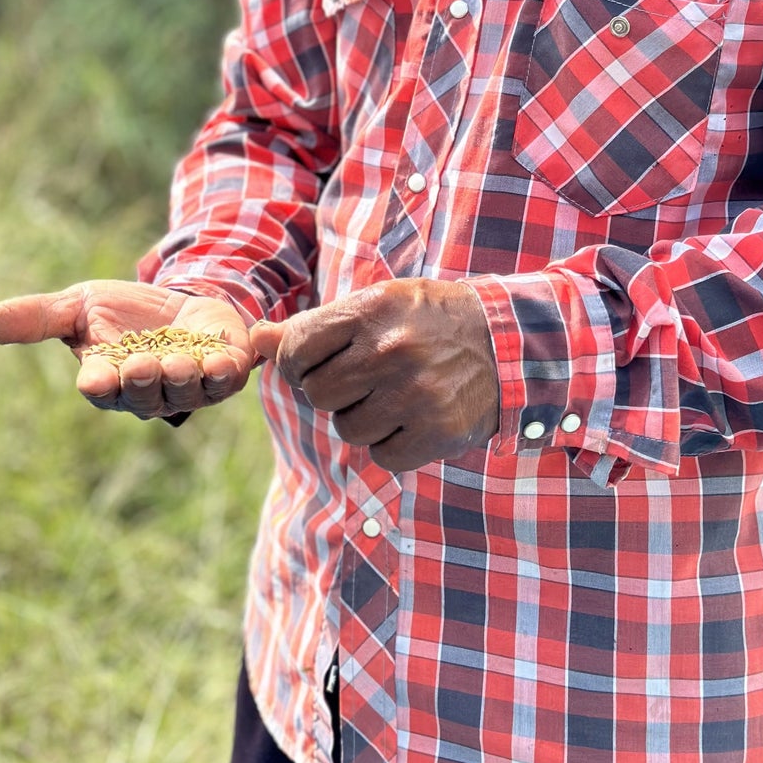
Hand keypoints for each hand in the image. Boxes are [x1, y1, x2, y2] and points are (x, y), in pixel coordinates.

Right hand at [0, 281, 252, 419]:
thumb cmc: (123, 312)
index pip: (101, 389)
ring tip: (182, 360)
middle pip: (144, 396)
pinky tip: (225, 358)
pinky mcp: (224, 373)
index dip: (99, 385)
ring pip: (187, 392)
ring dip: (184, 377)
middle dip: (143, 381)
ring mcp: (189, 386)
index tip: (94, 379)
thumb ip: (37, 318)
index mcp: (109, 380)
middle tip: (140, 363)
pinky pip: (226, 380)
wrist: (180, 302)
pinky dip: (226, 370)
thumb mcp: (79, 306)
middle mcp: (148, 392)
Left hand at [250, 279, 497, 471]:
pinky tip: (414, 418)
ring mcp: (416, 394)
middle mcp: (392, 350)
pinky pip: (383, 456)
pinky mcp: (437, 432)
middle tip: (364, 379)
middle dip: (334, 391)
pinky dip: (393, 444)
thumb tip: (256, 339)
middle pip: (318, 395)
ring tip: (394, 396)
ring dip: (364, 419)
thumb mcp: (375, 306)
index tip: (318, 362)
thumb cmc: (426, 320)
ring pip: (349, 429)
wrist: (507, 342)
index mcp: (371, 310)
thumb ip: (314, 326)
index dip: (298, 362)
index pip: (296, 349)